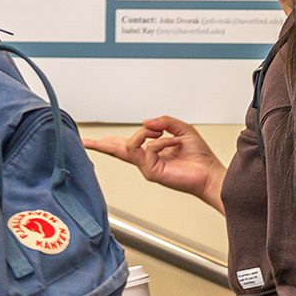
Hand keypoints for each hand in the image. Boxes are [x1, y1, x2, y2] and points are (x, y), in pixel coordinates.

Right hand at [84, 115, 226, 207]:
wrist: (210, 173)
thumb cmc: (199, 156)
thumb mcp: (181, 129)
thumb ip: (164, 122)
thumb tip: (146, 122)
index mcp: (150, 150)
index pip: (124, 144)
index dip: (107, 141)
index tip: (90, 140)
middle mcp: (146, 159)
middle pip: (117, 150)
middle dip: (101, 144)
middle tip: (86, 141)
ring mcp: (147, 167)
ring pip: (131, 144)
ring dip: (147, 133)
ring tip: (161, 132)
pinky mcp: (152, 172)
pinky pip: (149, 149)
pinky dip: (162, 142)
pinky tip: (174, 144)